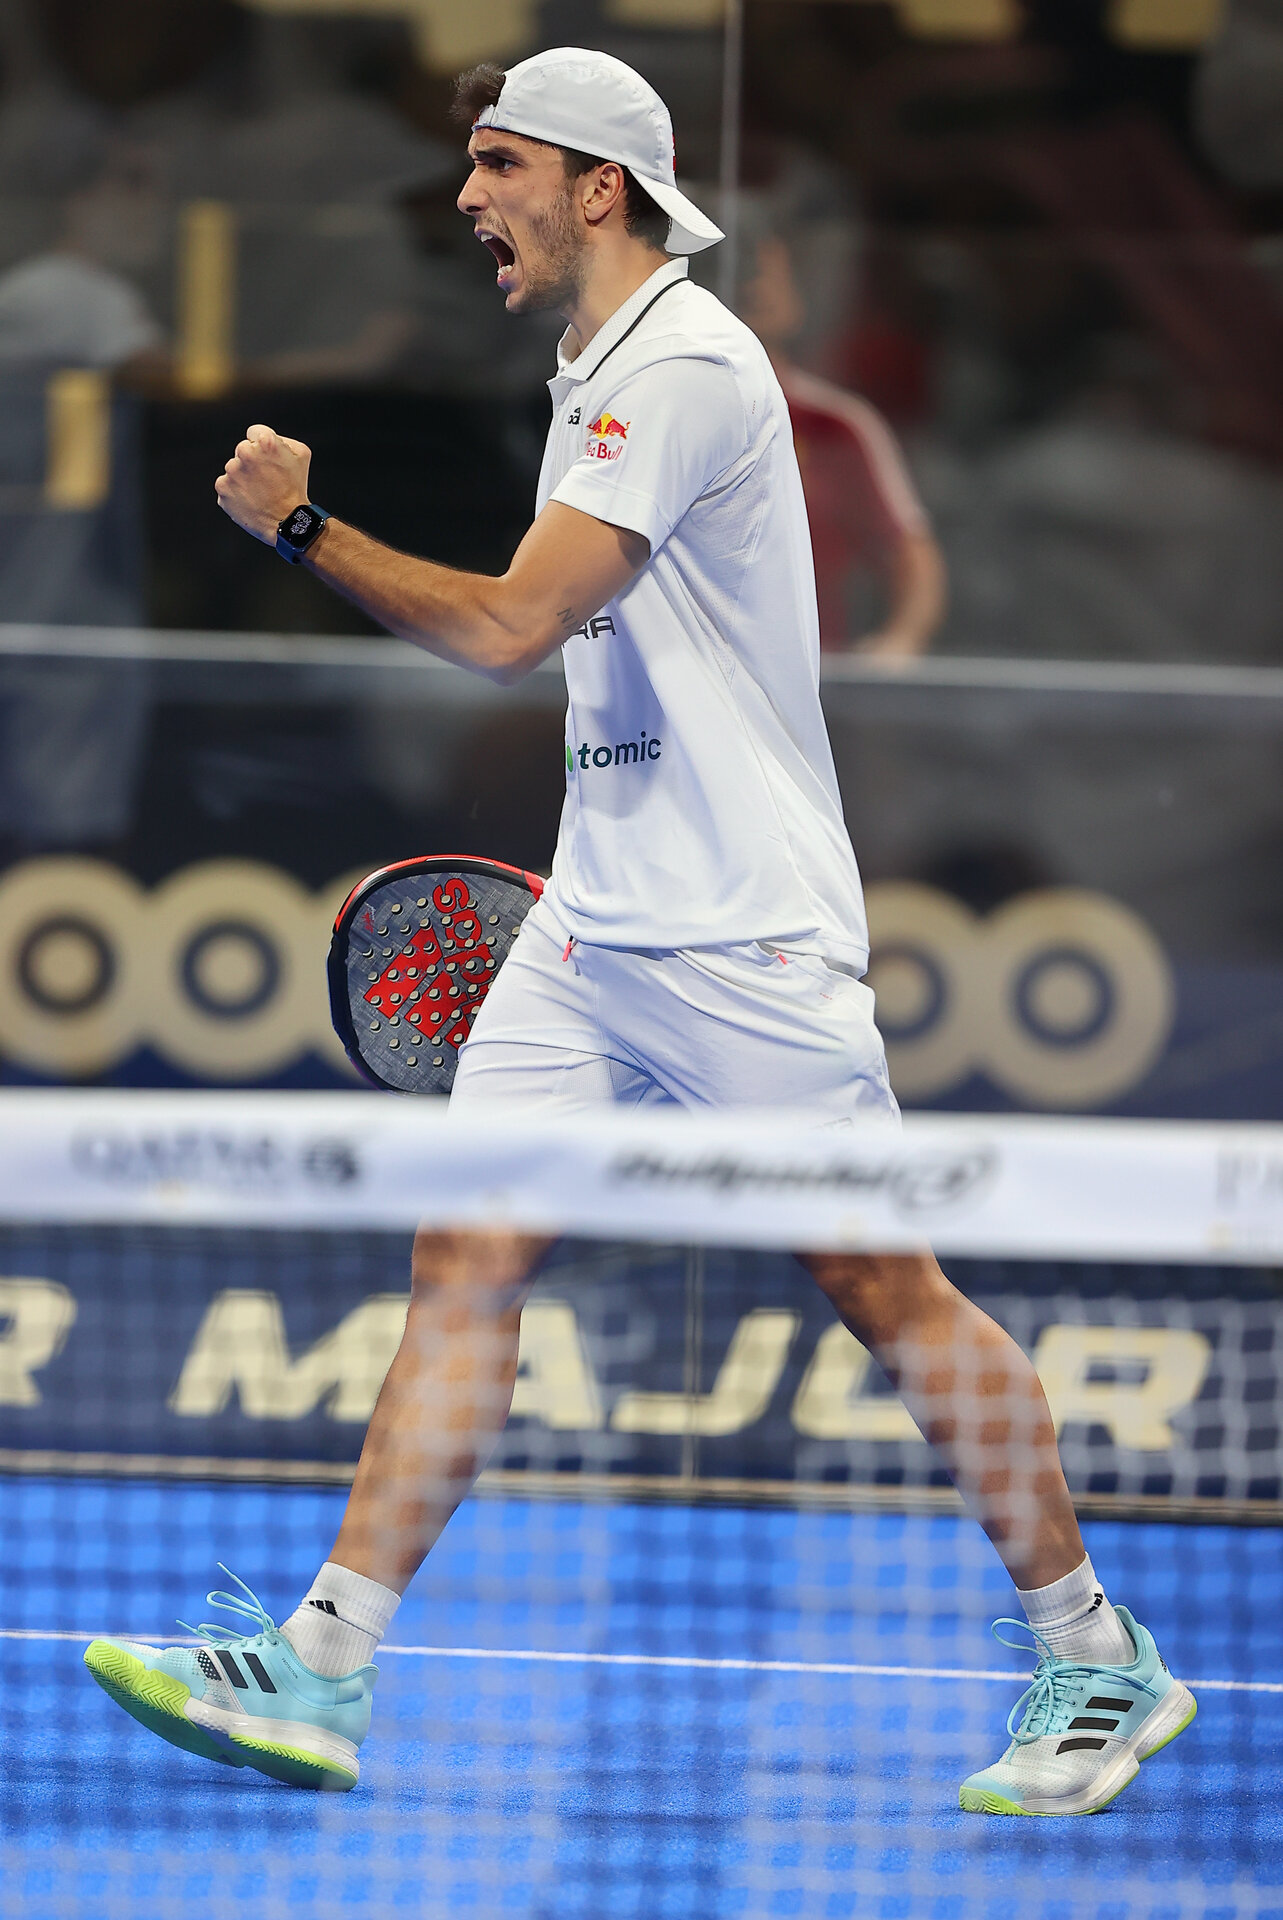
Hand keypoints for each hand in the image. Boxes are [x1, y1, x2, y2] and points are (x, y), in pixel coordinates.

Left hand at [215, 423, 312, 542]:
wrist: (288, 522)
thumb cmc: (296, 487)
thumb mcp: (301, 455)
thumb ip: (281, 439)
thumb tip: (262, 439)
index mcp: (265, 441)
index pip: (254, 433)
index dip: (263, 446)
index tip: (269, 459)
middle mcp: (245, 453)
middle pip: (243, 450)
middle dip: (252, 461)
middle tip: (267, 479)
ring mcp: (231, 471)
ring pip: (234, 468)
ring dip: (243, 477)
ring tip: (260, 492)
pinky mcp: (222, 488)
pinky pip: (226, 485)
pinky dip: (235, 492)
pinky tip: (250, 500)